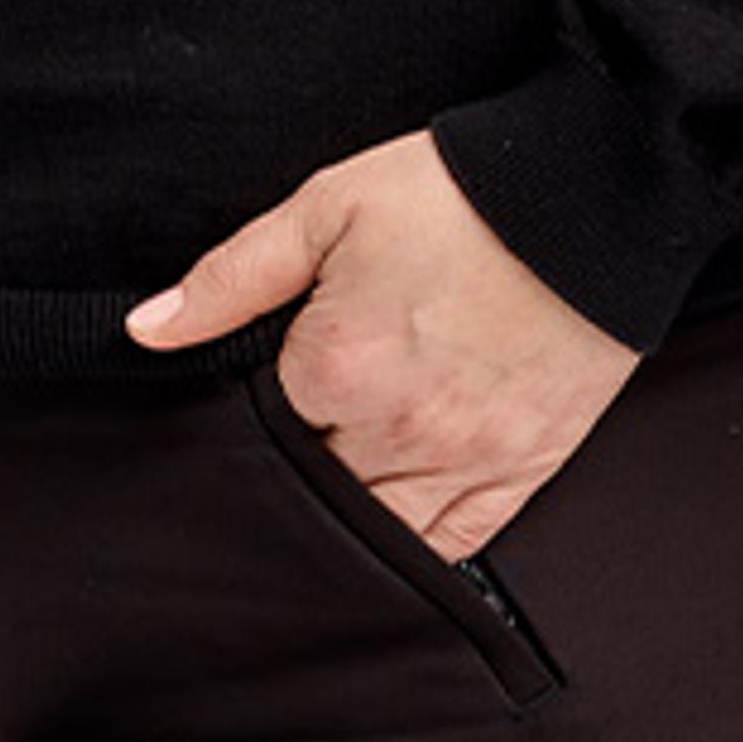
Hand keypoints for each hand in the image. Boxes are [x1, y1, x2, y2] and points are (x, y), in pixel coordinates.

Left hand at [126, 129, 634, 553]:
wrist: (595, 192)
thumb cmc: (461, 194)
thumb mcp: (331, 206)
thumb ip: (233, 276)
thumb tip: (147, 331)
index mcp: (338, 367)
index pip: (256, 430)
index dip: (250, 416)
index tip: (260, 396)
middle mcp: (398, 431)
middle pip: (308, 492)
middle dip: (290, 474)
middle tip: (295, 437)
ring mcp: (464, 461)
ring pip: (372, 537)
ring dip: (345, 520)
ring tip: (338, 479)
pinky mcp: (520, 472)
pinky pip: (451, 548)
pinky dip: (415, 549)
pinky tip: (391, 527)